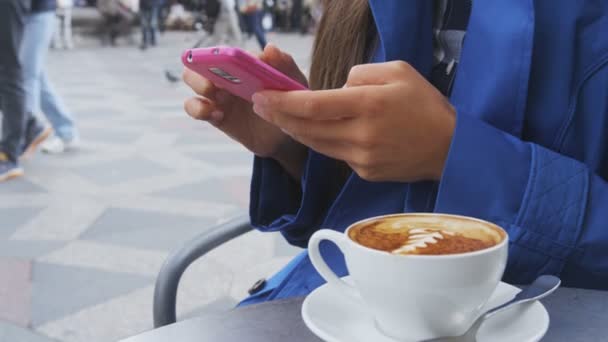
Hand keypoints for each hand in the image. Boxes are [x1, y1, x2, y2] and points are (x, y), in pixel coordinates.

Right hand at [183, 44, 307, 178]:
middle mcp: (226, 75)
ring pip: (192, 81)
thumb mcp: (294, 82)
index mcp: (243, 63)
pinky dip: (199, 109)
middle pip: (199, 62)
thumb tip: (268, 48)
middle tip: (217, 81)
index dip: (221, 55)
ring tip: (218, 98)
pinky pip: (195, 108)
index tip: (230, 63)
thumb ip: (284, 64)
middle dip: (202, 67)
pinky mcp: (215, 115)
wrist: (288, 135)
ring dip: (200, 86)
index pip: (223, 51)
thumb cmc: (290, 102)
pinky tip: (218, 115)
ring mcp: (218, 95)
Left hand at [251, 61, 455, 181]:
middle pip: (307, 128)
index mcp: (369, 105)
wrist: (451, 148)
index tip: (261, 96)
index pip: (313, 105)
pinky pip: (335, 154)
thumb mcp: (398, 71)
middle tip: (261, 105)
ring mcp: (362, 158)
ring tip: (280, 117)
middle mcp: (361, 135)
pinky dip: (322, 142)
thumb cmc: (425, 105)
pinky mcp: (364, 172)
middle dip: (279, 116)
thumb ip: (360, 74)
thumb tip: (336, 88)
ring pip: (316, 144)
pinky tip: (316, 131)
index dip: (282, 102)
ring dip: (295, 131)